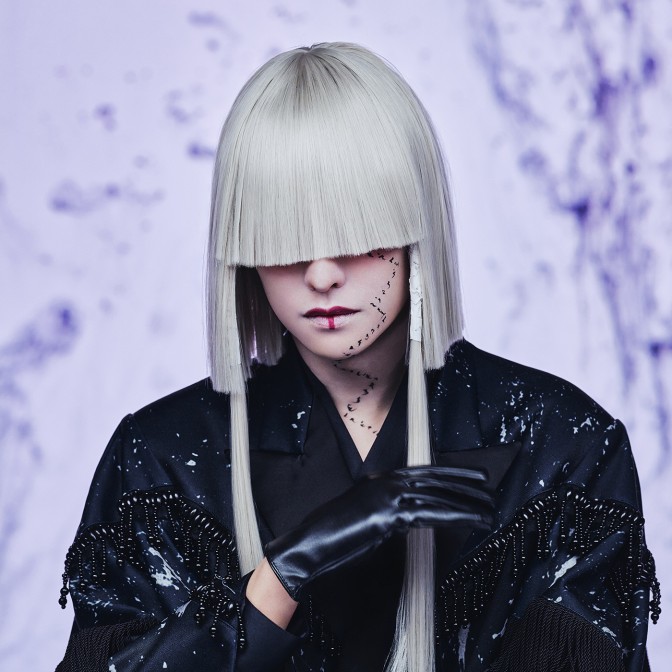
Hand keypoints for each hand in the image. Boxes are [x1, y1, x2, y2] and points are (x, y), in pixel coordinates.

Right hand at [265, 466, 492, 599]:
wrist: (308, 544)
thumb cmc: (334, 536)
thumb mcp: (367, 516)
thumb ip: (390, 512)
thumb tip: (413, 517)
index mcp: (381, 479)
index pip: (424, 472)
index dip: (453, 472)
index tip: (474, 476)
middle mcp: (386, 482)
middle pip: (436, 481)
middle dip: (466, 486)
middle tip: (491, 491)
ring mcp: (387, 496)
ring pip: (437, 498)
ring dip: (467, 504)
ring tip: (489, 510)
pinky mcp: (388, 515)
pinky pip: (430, 516)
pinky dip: (456, 518)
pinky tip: (472, 521)